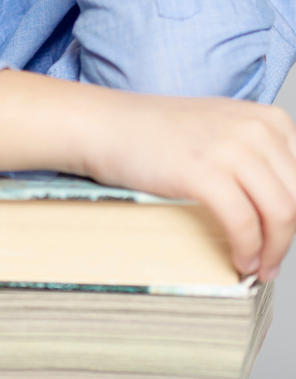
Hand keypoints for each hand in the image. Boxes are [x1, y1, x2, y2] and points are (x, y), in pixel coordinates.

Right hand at [0, 71, 295, 281]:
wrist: (106, 124)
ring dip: (273, 250)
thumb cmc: (155, 133)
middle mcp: (254, 127)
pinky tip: (239, 261)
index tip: (280, 234)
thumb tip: (285, 206)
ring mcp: (230, 146)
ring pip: (281, 214)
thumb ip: (255, 157)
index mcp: (264, 117)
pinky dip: (247, 249)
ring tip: (258, 266)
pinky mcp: (204, 170)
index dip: (294, 212)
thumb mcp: (220, 130)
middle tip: (270, 259)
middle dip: (286, 236)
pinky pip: (245, 223)